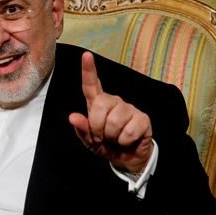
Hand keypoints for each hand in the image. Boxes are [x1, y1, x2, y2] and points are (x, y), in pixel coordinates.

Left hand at [68, 51, 152, 172]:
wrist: (127, 159)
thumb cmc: (106, 146)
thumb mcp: (89, 141)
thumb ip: (81, 129)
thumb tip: (73, 117)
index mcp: (98, 104)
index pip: (91, 85)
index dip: (88, 70)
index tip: (86, 55)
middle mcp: (114, 102)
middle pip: (99, 106)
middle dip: (97, 127)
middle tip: (102, 137)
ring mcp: (129, 108)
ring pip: (114, 121)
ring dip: (112, 136)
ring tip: (116, 138)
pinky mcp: (143, 118)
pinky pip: (128, 132)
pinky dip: (125, 141)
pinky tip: (128, 140)